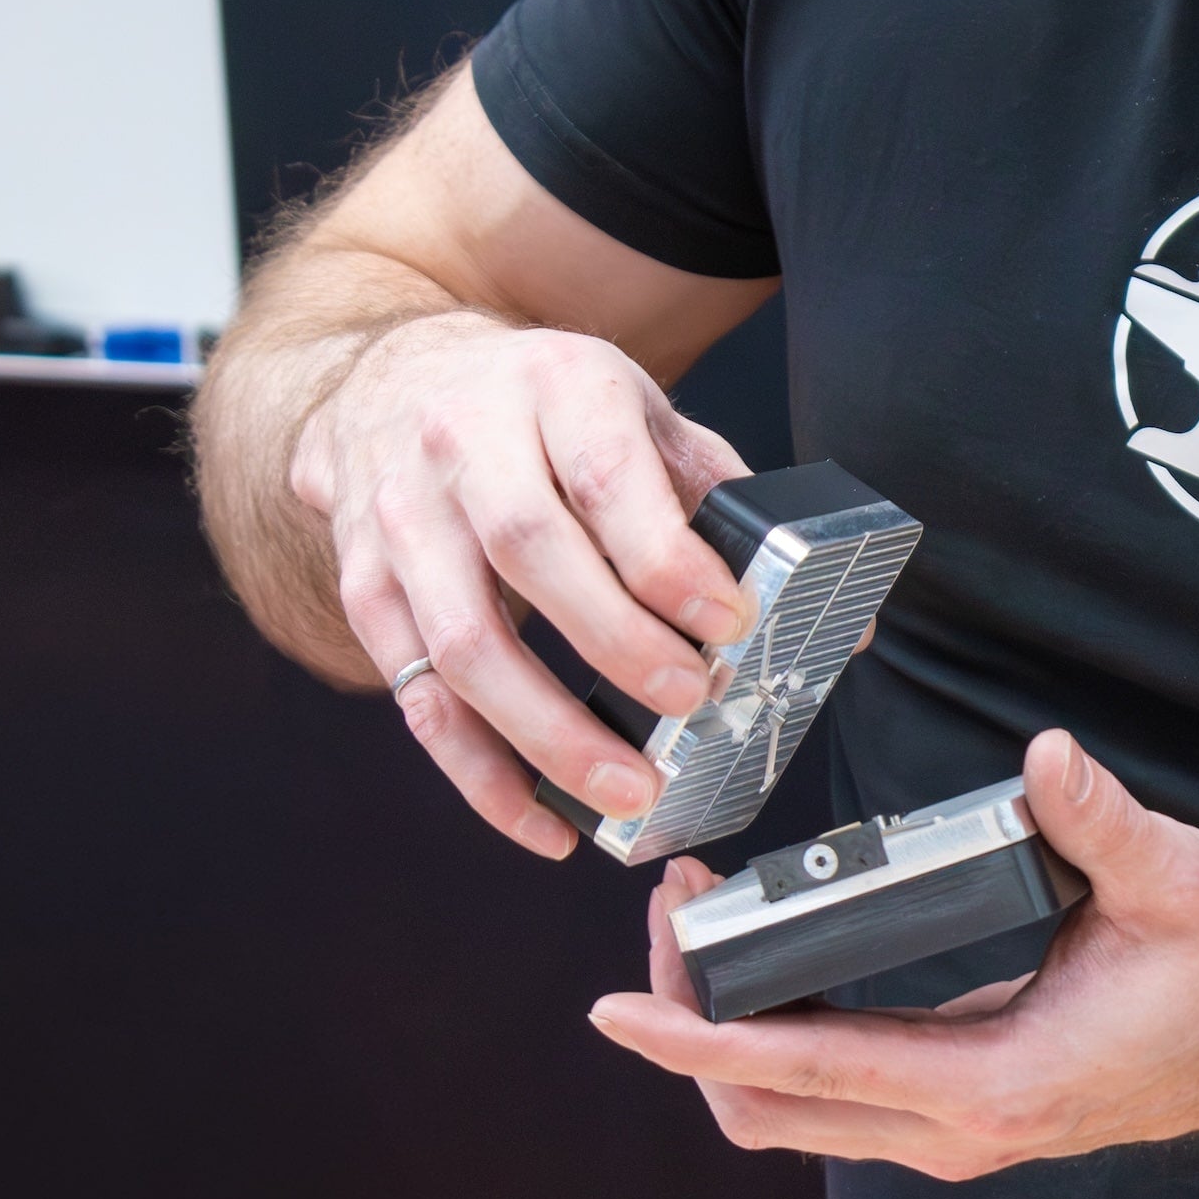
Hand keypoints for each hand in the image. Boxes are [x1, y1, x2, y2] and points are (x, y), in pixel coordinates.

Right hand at [291, 313, 753, 857]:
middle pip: (528, 552)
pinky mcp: (365, 588)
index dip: (665, 556)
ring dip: (546, 732)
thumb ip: (724, 502)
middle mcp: (462, 444)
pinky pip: (417, 695)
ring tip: (626, 790)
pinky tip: (540, 819)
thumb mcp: (637, 413)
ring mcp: (401, 519)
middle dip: (616, 643)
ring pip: (461, 640)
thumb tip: (834, 614)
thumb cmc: (542, 408)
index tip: (729, 622)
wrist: (397, 378)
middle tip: (689, 703)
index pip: (604, 474)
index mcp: (552, 386)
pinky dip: (478, 771)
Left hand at [589, 731, 1198, 1177]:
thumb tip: (1046, 758)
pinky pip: (826, 1098)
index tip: (621, 1004)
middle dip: (690, 1023)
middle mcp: (953, 1129)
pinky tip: (758, 961)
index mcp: (992, 1082)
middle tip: (669, 916)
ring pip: (787, 1114)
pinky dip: (771, 1041)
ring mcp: (948, 1131)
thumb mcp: (1175, 883)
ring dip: (724, 1036)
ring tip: (698, 928)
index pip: (806, 1070)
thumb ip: (1102, 823)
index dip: (700, 1036)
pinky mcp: (950, 1110)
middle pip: (766, 1110)